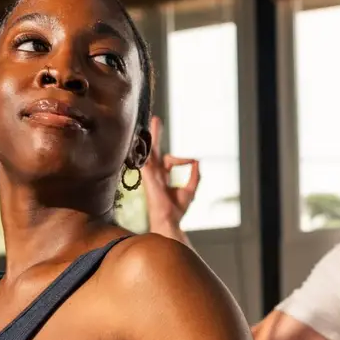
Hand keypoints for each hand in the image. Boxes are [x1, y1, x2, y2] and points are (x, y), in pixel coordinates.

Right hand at [143, 114, 200, 238]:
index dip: (183, 159)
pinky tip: (142, 138)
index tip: (193, 161)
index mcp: (162, 177)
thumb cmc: (177, 210)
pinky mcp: (149, 176)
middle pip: (154, 150)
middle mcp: (155, 173)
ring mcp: (151, 174)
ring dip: (151, 136)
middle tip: (156, 119)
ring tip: (153, 121)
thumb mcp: (190, 190)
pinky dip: (146, 149)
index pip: (170, 160)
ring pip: (149, 151)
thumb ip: (194, 176)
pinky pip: (147, 159)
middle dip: (156, 135)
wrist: (169, 219)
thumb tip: (197, 161)